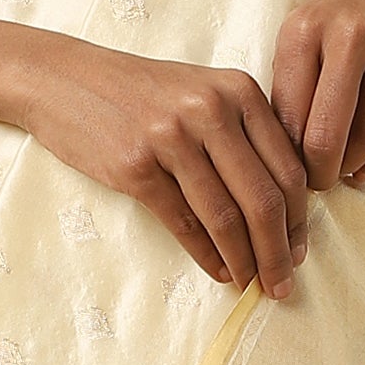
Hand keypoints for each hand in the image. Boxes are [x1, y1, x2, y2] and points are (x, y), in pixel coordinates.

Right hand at [13, 38, 310, 294]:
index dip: (300, 219)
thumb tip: (283, 205)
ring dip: (245, 261)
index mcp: (238, 91)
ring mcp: (172, 138)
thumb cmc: (139, 92)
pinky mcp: (135, 166)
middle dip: (279, 250)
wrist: (64, 79)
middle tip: (284, 283)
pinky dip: (207, 255)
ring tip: (254, 285)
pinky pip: (184, 223)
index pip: (288, 167)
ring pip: (226, 217)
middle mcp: (211, 110)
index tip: (301, 250)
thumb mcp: (202, 93)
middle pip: (263, 197)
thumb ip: (244, 133)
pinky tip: (219, 272)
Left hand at [270, 0, 364, 184]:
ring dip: (353, 163)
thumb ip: (291, 86)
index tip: (290, 171)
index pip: (288, 115)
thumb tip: (281, 156)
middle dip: (320, 171)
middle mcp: (351, 32)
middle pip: (327, 132)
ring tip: (344, 171)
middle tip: (319, 183)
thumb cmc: (347, 16)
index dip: (287, 155)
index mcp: (306, 29)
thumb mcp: (307, 33)